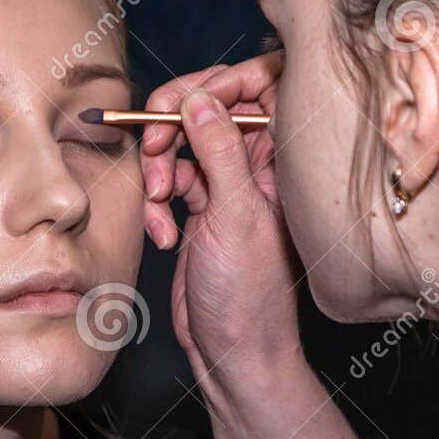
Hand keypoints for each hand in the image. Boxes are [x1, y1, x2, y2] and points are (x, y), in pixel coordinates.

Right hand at [140, 53, 302, 396]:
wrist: (232, 355)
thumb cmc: (250, 296)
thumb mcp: (234, 215)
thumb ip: (219, 151)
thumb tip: (199, 96)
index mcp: (284, 159)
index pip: (259, 86)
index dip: (219, 83)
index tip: (184, 101)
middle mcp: (259, 165)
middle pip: (211, 107)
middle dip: (173, 124)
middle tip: (153, 146)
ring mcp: (229, 186)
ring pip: (182, 143)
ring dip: (160, 168)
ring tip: (159, 202)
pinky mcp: (202, 208)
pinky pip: (169, 180)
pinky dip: (157, 203)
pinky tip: (163, 236)